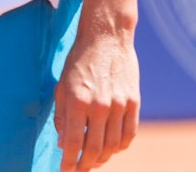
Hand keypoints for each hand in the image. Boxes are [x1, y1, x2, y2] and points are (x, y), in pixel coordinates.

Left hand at [55, 24, 139, 170]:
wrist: (106, 36)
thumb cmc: (79, 61)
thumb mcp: (62, 86)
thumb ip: (62, 117)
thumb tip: (64, 145)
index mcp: (77, 101)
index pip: (73, 144)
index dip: (69, 163)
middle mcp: (99, 105)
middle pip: (94, 150)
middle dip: (85, 166)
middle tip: (80, 170)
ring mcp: (119, 104)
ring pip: (113, 146)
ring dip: (103, 158)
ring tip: (95, 161)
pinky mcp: (133, 102)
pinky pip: (129, 134)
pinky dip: (120, 146)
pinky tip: (112, 148)